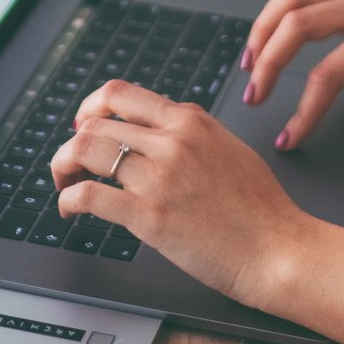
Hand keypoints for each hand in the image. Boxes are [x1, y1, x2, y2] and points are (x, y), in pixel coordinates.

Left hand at [49, 81, 312, 305]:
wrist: (279, 250)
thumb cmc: (262, 210)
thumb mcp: (230, 148)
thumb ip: (194, 132)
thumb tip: (163, 124)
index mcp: (190, 121)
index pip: (120, 94)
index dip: (91, 108)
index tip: (85, 125)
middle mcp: (171, 141)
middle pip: (93, 123)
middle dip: (71, 143)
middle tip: (70, 162)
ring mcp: (158, 177)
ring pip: (83, 151)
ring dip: (63, 167)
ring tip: (65, 184)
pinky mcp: (148, 215)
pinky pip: (88, 196)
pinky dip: (67, 200)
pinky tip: (70, 210)